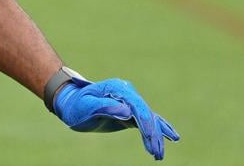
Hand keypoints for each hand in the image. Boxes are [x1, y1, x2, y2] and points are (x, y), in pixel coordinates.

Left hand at [54, 78, 179, 159]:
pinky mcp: (131, 113)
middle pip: (146, 113)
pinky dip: (159, 130)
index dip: (145, 121)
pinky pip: (148, 121)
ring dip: (156, 136)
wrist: (71, 103)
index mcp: (117, 88)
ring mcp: (130, 102)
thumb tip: (127, 111)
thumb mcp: (86, 106)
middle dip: (153, 133)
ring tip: (159, 154)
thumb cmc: (76, 105)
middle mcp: (127, 93)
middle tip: (156, 153)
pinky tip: (172, 137)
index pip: (136, 105)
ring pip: (150, 119)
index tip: (150, 137)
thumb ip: (104, 107)